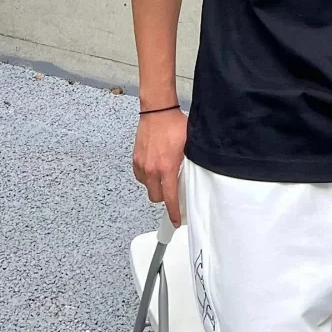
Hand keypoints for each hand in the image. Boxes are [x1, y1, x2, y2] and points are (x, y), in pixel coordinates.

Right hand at [132, 107, 187, 225]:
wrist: (158, 111)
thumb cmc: (174, 125)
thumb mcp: (189, 146)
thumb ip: (190, 164)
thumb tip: (196, 175)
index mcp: (167, 168)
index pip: (170, 198)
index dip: (173, 212)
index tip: (175, 220)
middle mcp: (152, 169)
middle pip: (155, 197)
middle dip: (164, 198)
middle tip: (172, 190)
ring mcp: (142, 164)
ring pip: (147, 187)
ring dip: (155, 186)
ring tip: (164, 175)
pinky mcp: (135, 158)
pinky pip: (140, 176)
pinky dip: (147, 176)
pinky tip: (155, 168)